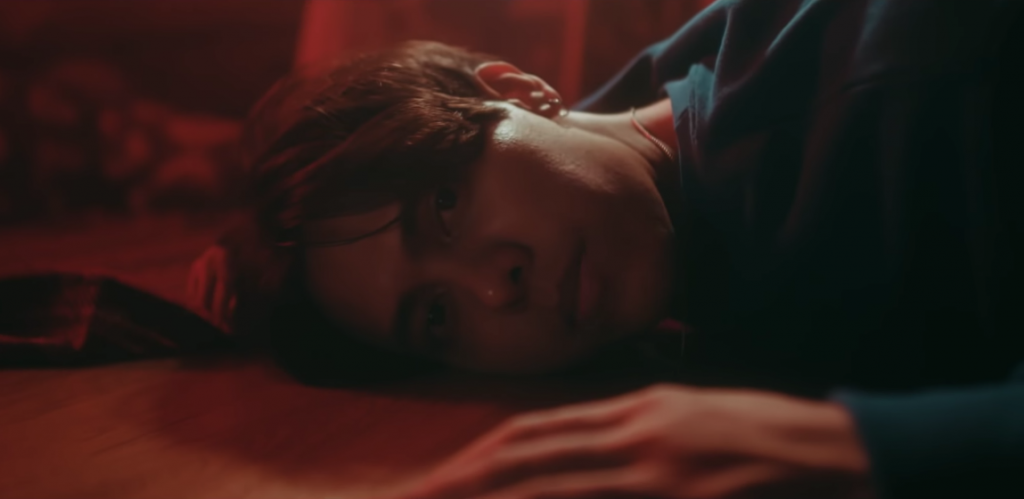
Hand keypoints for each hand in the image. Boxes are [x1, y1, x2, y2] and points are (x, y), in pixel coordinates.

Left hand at [390, 384, 872, 498]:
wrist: (844, 450)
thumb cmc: (766, 437)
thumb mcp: (689, 419)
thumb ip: (629, 434)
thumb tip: (571, 453)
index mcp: (637, 411)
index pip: (537, 433)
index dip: (481, 457)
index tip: (438, 479)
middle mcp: (637, 434)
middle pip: (530, 455)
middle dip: (466, 479)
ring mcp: (659, 470)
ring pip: (556, 484)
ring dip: (499, 498)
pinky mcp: (686, 495)